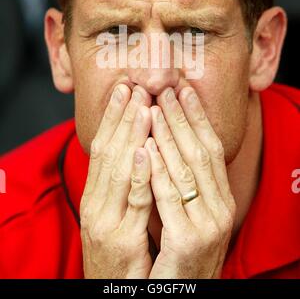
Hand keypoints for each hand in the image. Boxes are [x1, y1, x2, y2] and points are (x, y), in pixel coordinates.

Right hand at [80, 84, 153, 278]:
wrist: (114, 295)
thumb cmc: (121, 256)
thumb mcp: (117, 216)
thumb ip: (124, 186)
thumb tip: (139, 151)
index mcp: (95, 196)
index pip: (102, 148)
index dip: (114, 117)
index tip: (125, 90)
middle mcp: (95, 204)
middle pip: (107, 151)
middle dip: (122, 117)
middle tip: (134, 86)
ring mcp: (105, 221)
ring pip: (118, 170)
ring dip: (131, 135)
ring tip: (143, 105)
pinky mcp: (121, 239)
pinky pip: (132, 202)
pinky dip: (137, 174)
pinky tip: (142, 150)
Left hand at [146, 87, 235, 278]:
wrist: (179, 296)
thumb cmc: (180, 253)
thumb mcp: (189, 214)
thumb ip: (185, 184)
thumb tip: (169, 143)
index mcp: (221, 199)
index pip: (211, 148)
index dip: (198, 118)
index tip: (184, 90)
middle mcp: (220, 209)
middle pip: (200, 152)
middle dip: (182, 117)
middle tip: (167, 88)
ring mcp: (207, 225)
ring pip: (185, 169)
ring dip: (168, 134)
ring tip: (152, 106)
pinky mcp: (187, 240)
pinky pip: (169, 197)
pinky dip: (157, 170)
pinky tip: (146, 146)